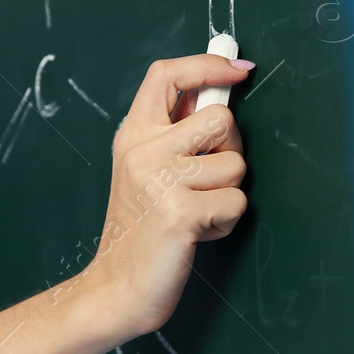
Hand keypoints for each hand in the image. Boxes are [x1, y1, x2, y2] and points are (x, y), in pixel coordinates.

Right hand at [84, 53, 251, 340]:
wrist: (116, 288)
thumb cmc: (140, 230)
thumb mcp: (144, 169)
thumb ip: (175, 132)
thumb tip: (223, 86)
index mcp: (133, 135)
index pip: (166, 75)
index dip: (207, 64)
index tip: (237, 70)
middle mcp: (142, 150)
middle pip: (221, 119)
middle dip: (229, 151)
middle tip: (205, 181)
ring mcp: (160, 181)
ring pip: (236, 165)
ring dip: (227, 193)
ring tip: (196, 212)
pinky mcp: (180, 212)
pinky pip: (236, 203)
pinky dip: (225, 223)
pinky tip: (196, 233)